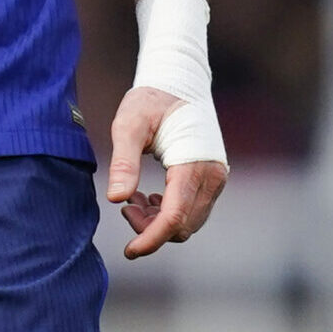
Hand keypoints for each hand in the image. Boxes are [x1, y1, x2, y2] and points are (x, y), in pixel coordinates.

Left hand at [106, 85, 227, 258]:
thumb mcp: (130, 124)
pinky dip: (169, 214)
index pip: (175, 218)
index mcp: (193, 164)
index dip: (151, 238)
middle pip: (183, 226)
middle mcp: (212, 176)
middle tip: (126, 207)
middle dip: (150, 228)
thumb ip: (124, 161)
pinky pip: (192, 211)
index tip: (129, 251)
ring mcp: (216, 179)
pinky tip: (148, 198)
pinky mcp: (212, 180)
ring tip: (134, 199)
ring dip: (159, 222)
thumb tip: (116, 199)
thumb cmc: (152, 99)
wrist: (180, 80)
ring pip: (189, 222)